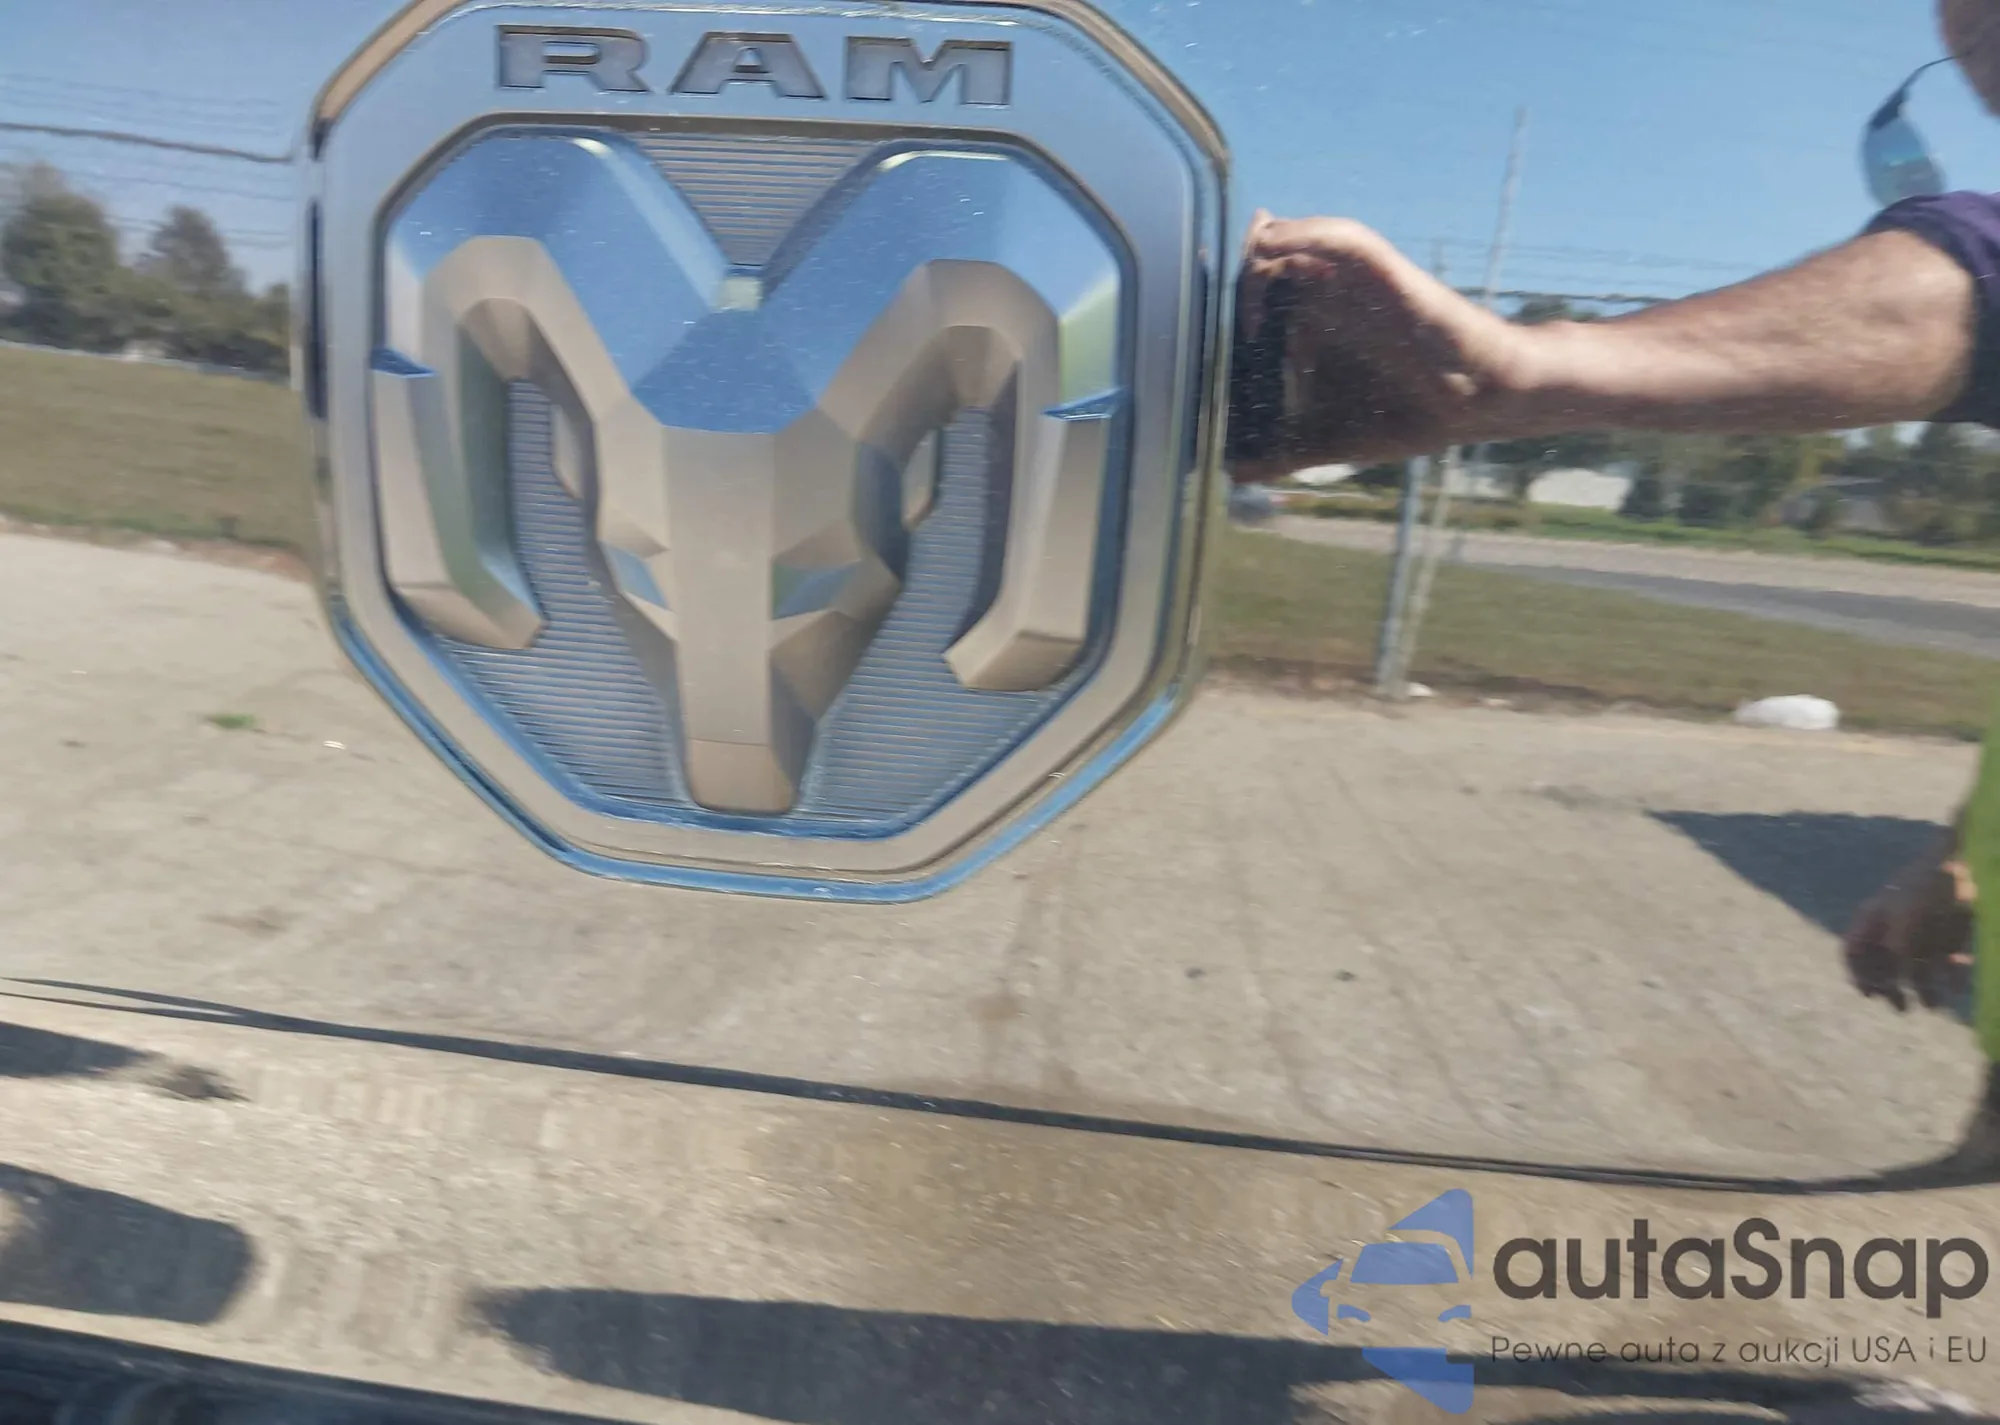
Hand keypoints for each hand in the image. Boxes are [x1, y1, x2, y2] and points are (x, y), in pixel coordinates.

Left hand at [1228, 213, 1541, 479]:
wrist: (1474, 402)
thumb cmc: (1406, 414)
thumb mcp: (1330, 438)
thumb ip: (1284, 452)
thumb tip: (1235, 472)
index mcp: (1311, 323)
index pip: (1255, 293)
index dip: (1225, 302)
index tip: (1203, 332)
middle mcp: (1327, 294)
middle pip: (1262, 261)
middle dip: (1233, 284)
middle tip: (1226, 327)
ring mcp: (1352, 279)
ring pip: (1291, 240)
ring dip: (1260, 263)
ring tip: (1251, 318)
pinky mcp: (1382, 271)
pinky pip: (1339, 239)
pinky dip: (1305, 239)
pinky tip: (1279, 262)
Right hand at [1842, 837, 1974, 1012]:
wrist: (1962, 865)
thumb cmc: (1924, 891)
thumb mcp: (1904, 926)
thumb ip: (1898, 955)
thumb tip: (1901, 982)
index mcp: (1873, 918)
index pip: (1854, 950)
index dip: (1857, 974)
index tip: (1869, 995)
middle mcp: (1894, 926)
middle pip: (1885, 964)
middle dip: (1892, 988)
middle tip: (1901, 1008)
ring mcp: (1922, 929)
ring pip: (1917, 966)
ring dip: (1924, 987)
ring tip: (1934, 1005)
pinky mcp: (1948, 933)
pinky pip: (1946, 960)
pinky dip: (1951, 975)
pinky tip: (1955, 987)